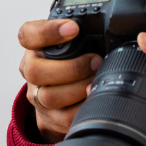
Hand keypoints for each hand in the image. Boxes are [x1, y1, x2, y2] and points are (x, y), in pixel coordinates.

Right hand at [18, 19, 101, 142]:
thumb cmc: (73, 60)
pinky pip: (63, 117)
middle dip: (71, 67)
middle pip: (35, 71)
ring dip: (78, 89)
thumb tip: (118, 28)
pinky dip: (82, 108)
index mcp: (34, 47)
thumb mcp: (74, 41)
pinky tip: (94, 98)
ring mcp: (38, 95)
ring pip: (49, 96)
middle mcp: (31, 70)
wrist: (65, 92)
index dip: (48, 32)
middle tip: (95, 61)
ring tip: (97, 81)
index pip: (28, 35)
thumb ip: (84, 31)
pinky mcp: (49, 117)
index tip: (73, 28)